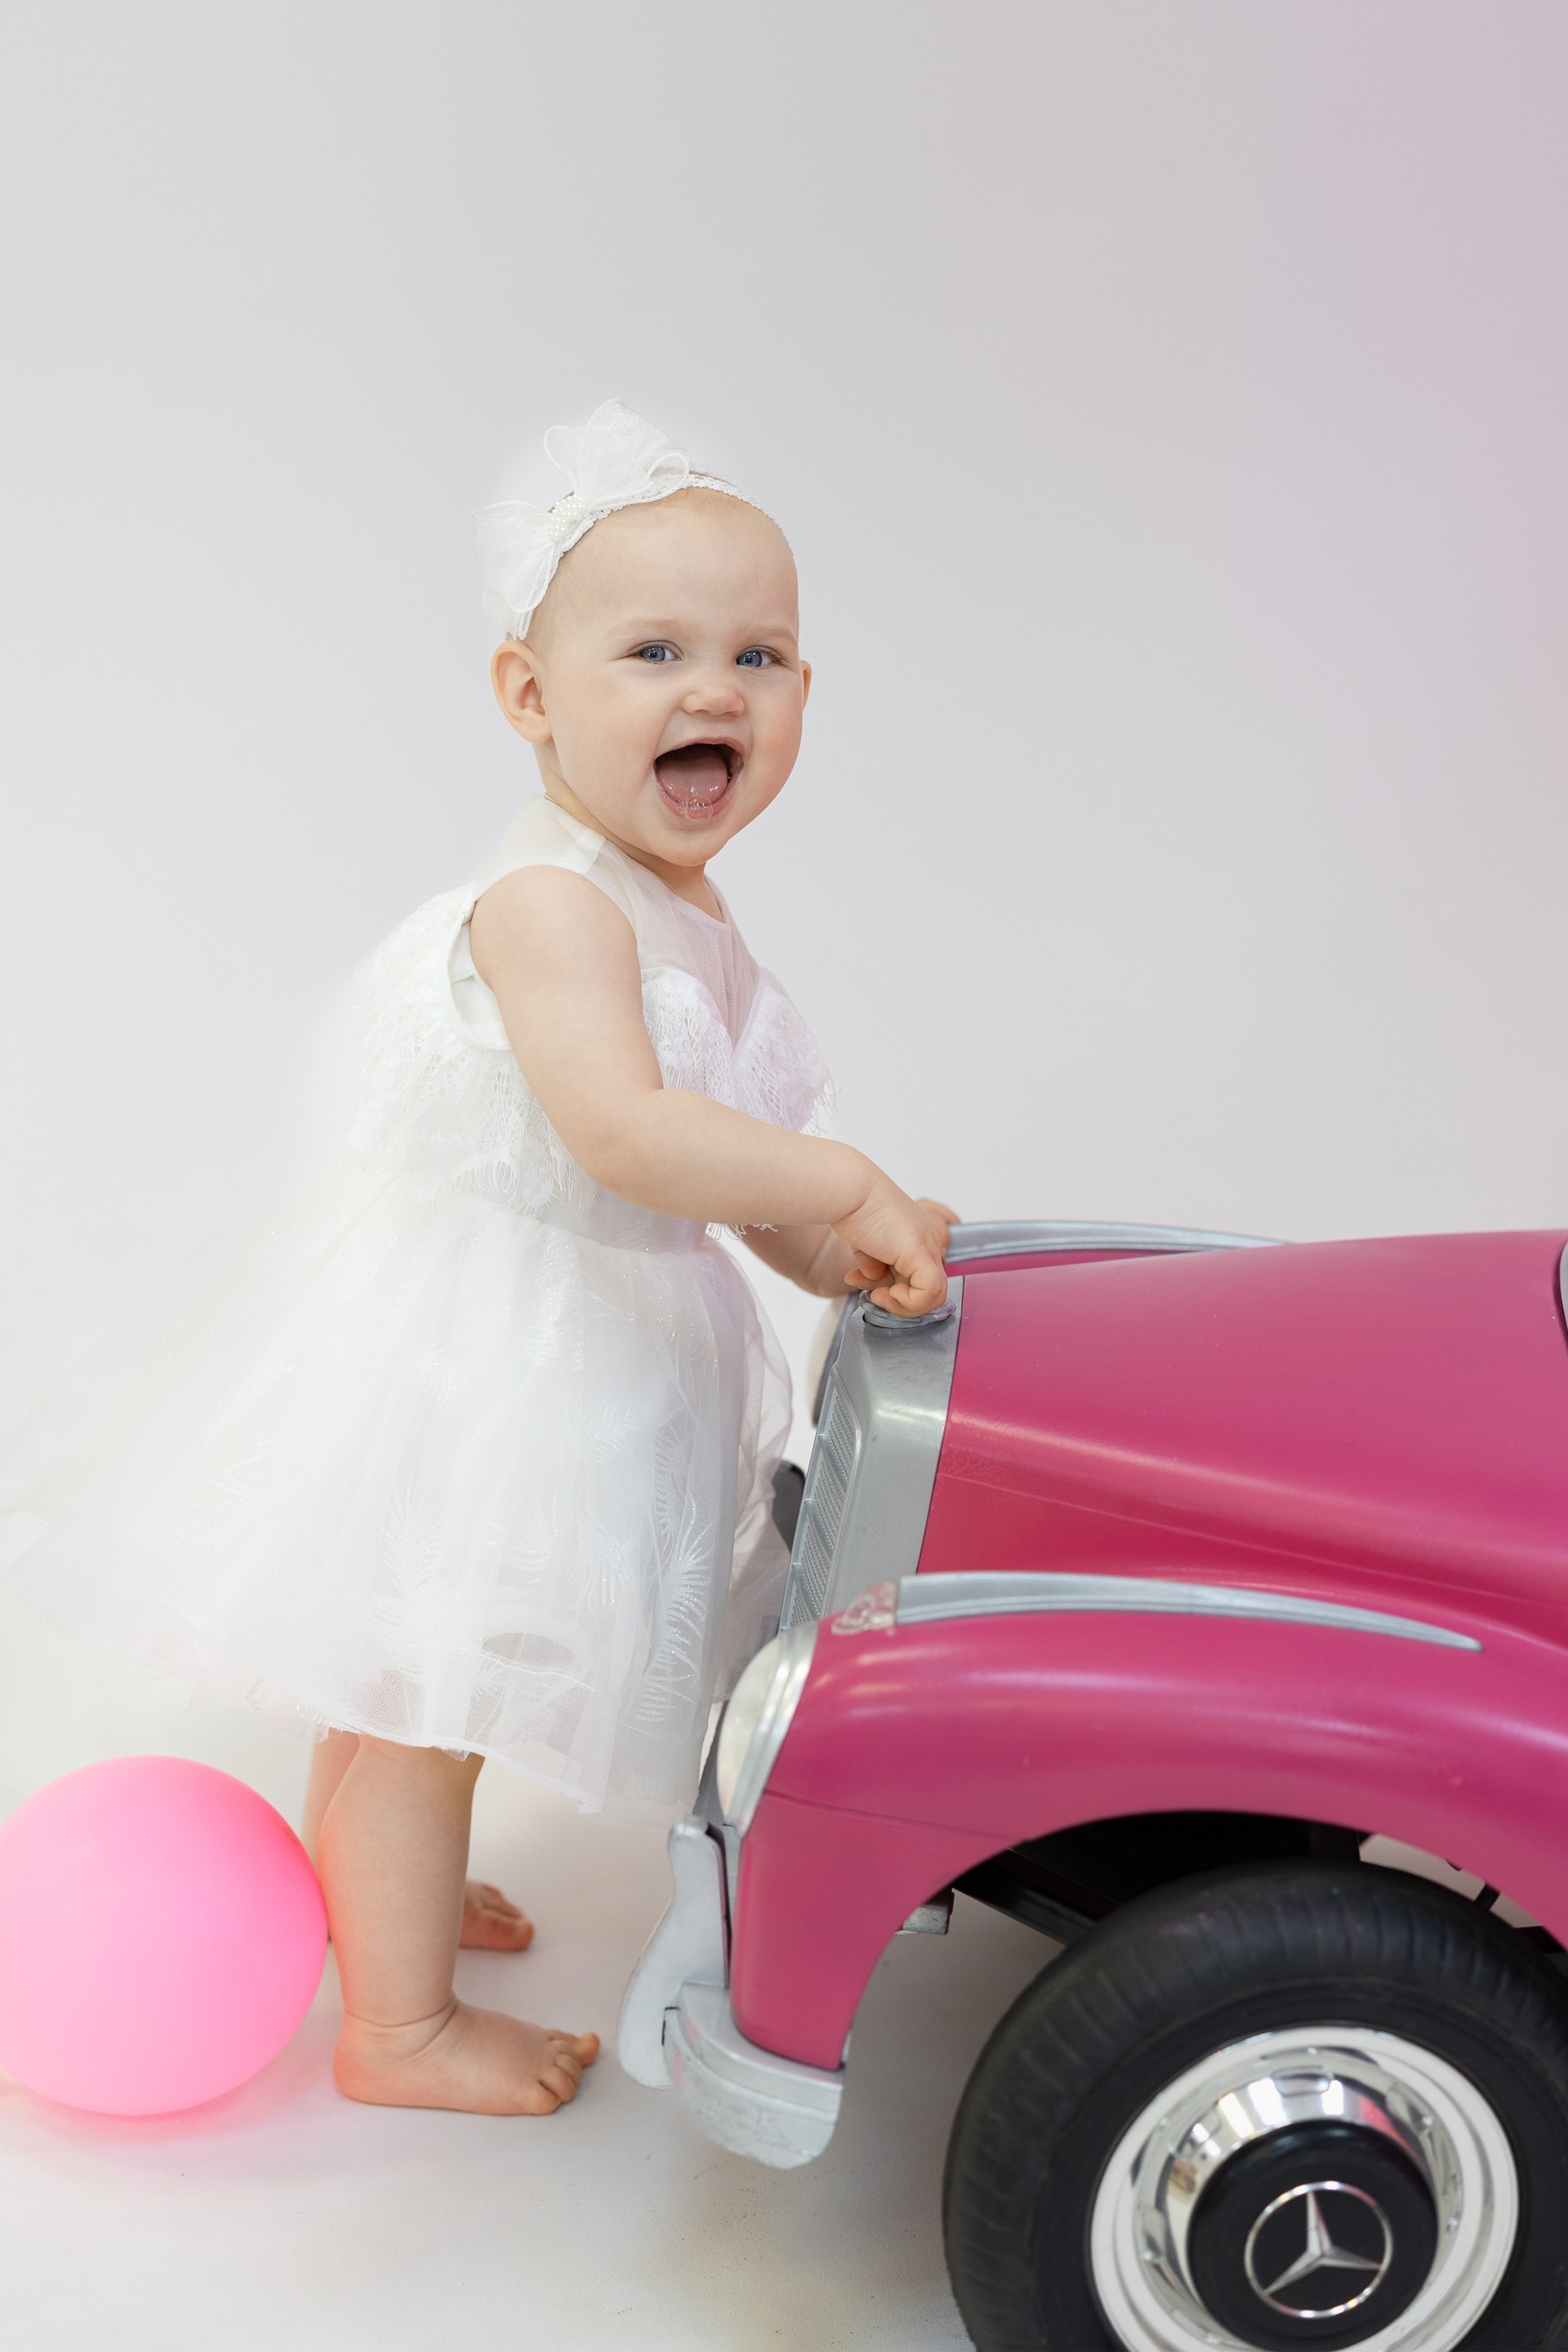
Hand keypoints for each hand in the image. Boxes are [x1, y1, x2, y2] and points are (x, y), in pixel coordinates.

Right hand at [834, 1181, 954, 1318]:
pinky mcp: (920, 1253)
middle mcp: (928, 1242)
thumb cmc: (853, 1209)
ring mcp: (927, 1247)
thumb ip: (875, 1264)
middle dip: (898, 1302)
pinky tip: (883, 1293)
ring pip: (933, 1297)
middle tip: (875, 1295)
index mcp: (917, 1238)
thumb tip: (875, 1279)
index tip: (866, 1282)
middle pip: (927, 1291)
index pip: (919, 1278)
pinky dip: (908, 1303)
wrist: (848, 1191)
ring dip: (901, 1305)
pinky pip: (930, 1294)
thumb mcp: (867, 1245)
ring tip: (876, 1294)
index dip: (895, 1291)